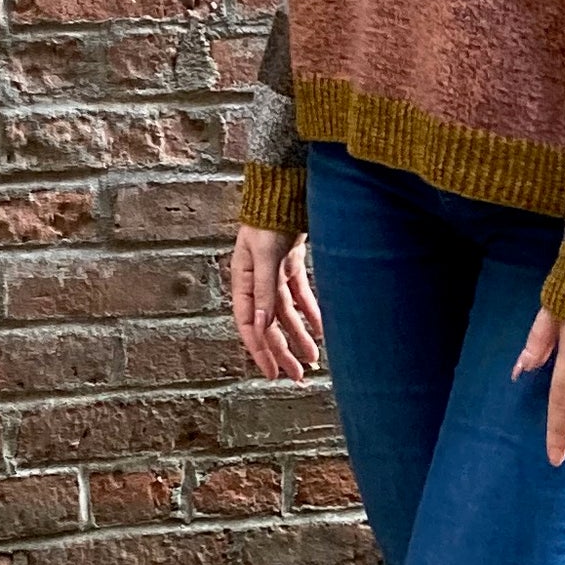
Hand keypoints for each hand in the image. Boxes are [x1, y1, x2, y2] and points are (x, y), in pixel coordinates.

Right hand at [231, 224, 324, 380]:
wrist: (285, 189)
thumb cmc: (269, 219)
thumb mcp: (264, 257)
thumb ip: (264, 291)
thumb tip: (261, 327)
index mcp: (242, 280)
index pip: (248, 325)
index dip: (260, 351)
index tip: (272, 373)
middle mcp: (256, 280)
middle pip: (269, 323)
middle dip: (283, 350)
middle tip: (298, 375)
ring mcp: (274, 272)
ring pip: (286, 313)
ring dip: (299, 335)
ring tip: (313, 357)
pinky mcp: (290, 263)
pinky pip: (300, 295)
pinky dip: (310, 312)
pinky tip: (321, 328)